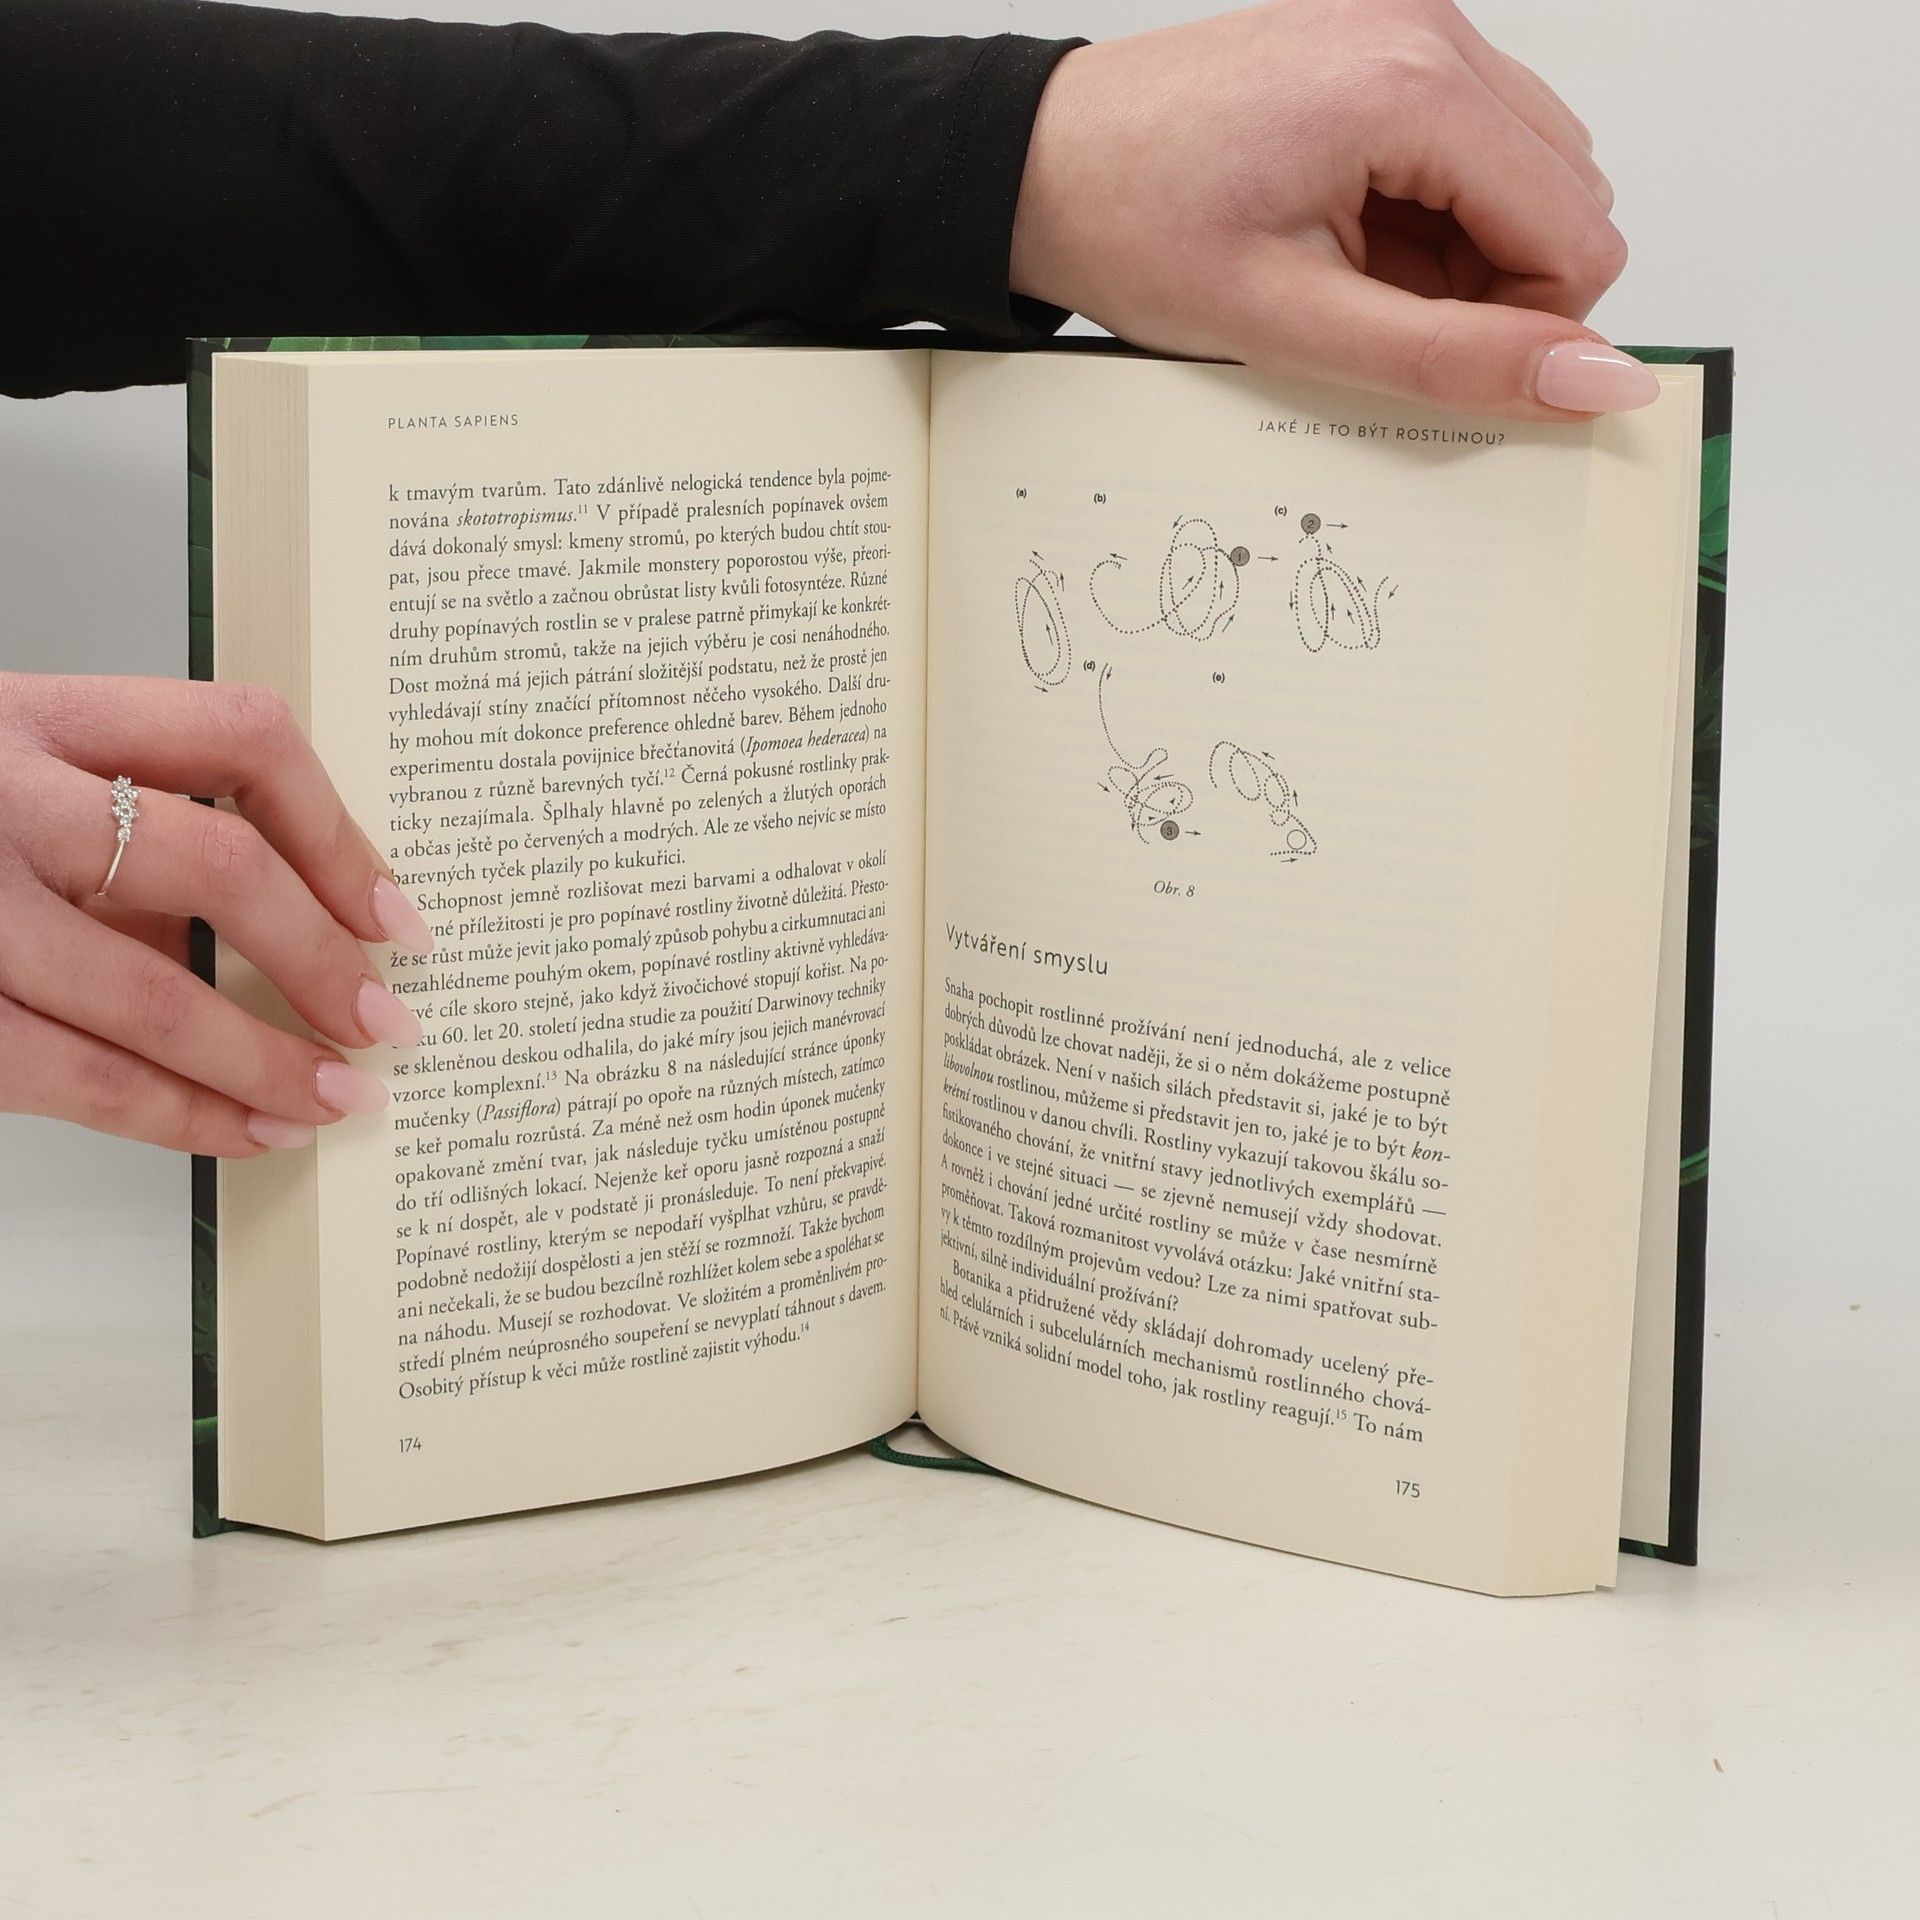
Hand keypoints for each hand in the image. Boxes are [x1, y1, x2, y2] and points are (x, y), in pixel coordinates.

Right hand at [0, 673, 433, 1155]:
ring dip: (269, 1062)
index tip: (396, 912)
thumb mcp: (14, 777)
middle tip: (388, 1018)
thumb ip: (129, 832)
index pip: (240, 736)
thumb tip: (290, 936)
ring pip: (154, 994)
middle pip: (217, 865)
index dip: (341, 831)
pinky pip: (81, 1078)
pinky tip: (245, 1131)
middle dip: (324, 958)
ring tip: (340, 1097)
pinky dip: (184, 1117)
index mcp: (37, 714)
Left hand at [1010, 0, 1655, 418]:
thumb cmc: (1133, 229)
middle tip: (1372, 314)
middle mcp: (1426, 27)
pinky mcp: (1384, 39)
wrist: (1043, 169)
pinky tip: (1346, 235)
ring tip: (1348, 272)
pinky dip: (1430, 211)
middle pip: (1566, 194)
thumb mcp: (1296, 323)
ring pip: (1527, 170)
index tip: (1432, 357)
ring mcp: (1408, 23)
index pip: (1578, 234)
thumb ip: (1456, 359)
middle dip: (1495, 284)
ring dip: (1464, 250)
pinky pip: (1470, 141)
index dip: (1526, 328)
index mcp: (1412, 82)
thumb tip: (1593, 381)